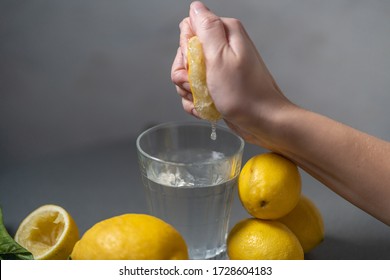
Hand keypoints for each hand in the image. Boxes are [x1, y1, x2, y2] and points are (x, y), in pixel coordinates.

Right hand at [171, 1, 292, 146]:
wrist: (263, 122)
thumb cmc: (244, 94)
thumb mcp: (220, 57)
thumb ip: (206, 28)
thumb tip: (195, 7)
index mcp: (225, 34)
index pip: (188, 30)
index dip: (186, 50)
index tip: (196, 66)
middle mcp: (223, 48)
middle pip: (185, 54)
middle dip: (185, 74)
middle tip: (198, 86)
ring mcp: (221, 68)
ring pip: (188, 75)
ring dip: (189, 91)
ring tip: (204, 99)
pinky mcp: (219, 84)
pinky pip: (196, 90)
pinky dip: (196, 101)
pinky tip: (206, 107)